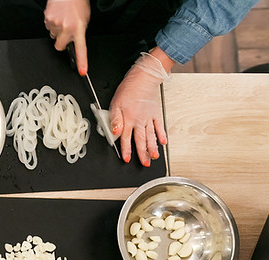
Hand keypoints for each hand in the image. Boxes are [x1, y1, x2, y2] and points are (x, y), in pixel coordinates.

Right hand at [44, 0, 89, 74]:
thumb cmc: (77, 2)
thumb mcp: (84, 18)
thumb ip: (79, 31)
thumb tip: (74, 40)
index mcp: (78, 28)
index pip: (81, 49)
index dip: (81, 62)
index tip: (82, 72)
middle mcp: (67, 28)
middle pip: (59, 47)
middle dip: (61, 42)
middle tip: (66, 32)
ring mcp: (56, 25)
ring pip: (53, 36)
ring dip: (57, 30)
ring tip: (63, 18)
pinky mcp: (47, 20)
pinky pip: (48, 27)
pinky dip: (52, 23)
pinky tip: (57, 15)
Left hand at [110, 51, 170, 165]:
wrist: (144, 78)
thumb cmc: (128, 89)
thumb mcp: (115, 104)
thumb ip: (115, 120)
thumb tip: (115, 132)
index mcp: (128, 119)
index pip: (126, 138)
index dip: (126, 150)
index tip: (127, 158)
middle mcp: (140, 121)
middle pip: (141, 140)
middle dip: (142, 154)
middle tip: (145, 163)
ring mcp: (149, 118)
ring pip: (151, 136)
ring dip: (152, 148)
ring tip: (154, 157)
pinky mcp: (156, 113)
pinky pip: (159, 126)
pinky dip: (161, 135)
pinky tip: (163, 142)